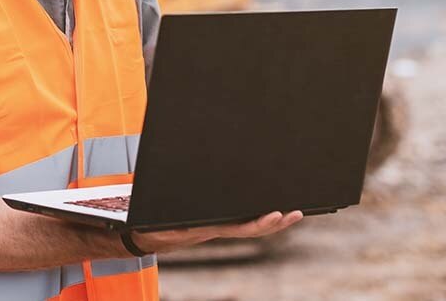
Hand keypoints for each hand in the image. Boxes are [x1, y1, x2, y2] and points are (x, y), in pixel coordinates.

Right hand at [129, 210, 303, 254]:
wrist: (150, 236)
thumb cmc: (156, 229)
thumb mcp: (162, 228)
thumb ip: (171, 229)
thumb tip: (178, 229)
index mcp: (210, 229)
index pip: (241, 228)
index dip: (260, 223)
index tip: (276, 214)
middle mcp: (220, 229)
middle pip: (255, 228)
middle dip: (277, 222)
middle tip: (295, 213)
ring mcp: (222, 226)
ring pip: (253, 225)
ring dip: (275, 220)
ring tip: (295, 212)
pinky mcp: (219, 221)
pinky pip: (245, 219)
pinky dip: (261, 215)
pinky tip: (273, 210)